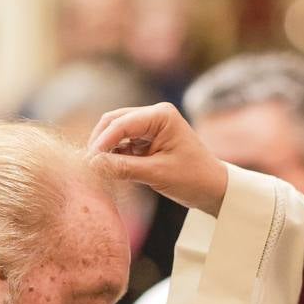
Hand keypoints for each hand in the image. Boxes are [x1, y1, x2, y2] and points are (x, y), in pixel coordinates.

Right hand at [88, 103, 229, 216]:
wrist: (214, 188)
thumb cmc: (193, 178)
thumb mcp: (156, 174)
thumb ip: (123, 167)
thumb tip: (92, 164)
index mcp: (161, 115)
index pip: (122, 123)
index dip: (102, 141)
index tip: (89, 161)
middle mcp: (154, 114)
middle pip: (114, 122)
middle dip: (100, 141)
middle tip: (89, 165)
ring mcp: (151, 125)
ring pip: (116, 131)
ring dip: (106, 148)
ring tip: (98, 169)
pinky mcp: (148, 139)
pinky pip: (124, 142)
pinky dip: (115, 154)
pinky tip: (110, 168)